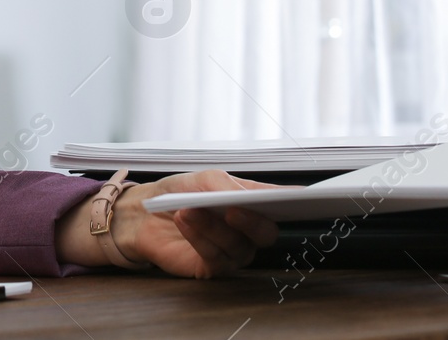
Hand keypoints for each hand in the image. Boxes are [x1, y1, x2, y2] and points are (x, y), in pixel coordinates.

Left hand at [110, 169, 285, 278]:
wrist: (145, 214)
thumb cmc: (178, 193)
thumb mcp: (202, 179)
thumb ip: (224, 185)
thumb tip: (246, 196)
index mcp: (249, 203)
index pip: (278, 203)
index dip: (293, 201)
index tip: (302, 196)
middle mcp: (246, 230)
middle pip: (266, 233)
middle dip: (252, 221)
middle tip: (233, 209)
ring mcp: (231, 251)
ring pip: (237, 245)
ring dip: (212, 226)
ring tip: (189, 209)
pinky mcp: (211, 268)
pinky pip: (214, 257)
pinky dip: (198, 237)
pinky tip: (185, 221)